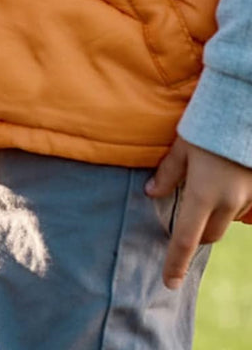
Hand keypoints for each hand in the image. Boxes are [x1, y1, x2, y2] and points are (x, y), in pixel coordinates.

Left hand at [146, 137, 251, 288]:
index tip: (169, 282)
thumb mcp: (182, 146)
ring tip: (201, 192)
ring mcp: (247, 200)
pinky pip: (240, 210)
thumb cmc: (209, 126)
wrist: (246, 112)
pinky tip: (220, 184)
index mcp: (204, 195)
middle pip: (208, 235)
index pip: (185, 239)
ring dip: (212, 218)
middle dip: (194, 234)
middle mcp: (228, 203)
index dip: (176, 263)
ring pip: (225, 222)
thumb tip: (151, 194)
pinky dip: (227, 206)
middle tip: (181, 218)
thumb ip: (168, 173)